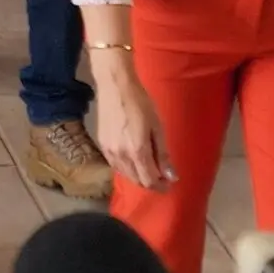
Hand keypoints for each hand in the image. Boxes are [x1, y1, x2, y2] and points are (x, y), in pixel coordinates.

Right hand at [96, 64, 172, 191]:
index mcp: (137, 151)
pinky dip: (128, 169)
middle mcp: (121, 157)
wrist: (115, 86)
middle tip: (162, 176)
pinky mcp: (102, 146)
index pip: (149, 180)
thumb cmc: (141, 103)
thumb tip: (171, 177)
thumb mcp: (157, 127)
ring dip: (139, 177)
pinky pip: (116, 166)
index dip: (161, 186)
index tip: (170, 183)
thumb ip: (163, 154)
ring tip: (149, 168)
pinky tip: (134, 160)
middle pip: (137, 181)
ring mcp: (109, 152)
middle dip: (151, 183)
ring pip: (126, 175)